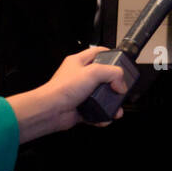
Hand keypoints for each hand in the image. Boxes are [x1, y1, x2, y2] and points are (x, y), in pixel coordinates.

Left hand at [6, 45, 129, 142]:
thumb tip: (121, 84)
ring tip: (116, 108)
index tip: (121, 62)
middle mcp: (79, 77)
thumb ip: (113, 73)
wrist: (50, 111)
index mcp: (79, 62)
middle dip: (114, 84)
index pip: (98, 53)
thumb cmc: (62, 89)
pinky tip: (106, 117)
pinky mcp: (81, 108)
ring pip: (102, 96)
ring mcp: (80, 93)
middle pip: (103, 77)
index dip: (111, 55)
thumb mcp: (94, 72)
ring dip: (111, 103)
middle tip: (120, 89)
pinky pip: (96, 111)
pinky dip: (103, 116)